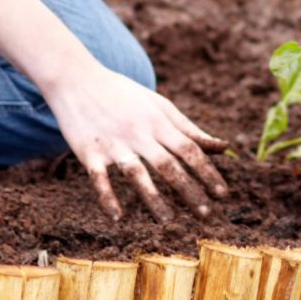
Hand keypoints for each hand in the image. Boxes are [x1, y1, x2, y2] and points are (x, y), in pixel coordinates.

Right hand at [48, 68, 227, 221]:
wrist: (76, 79)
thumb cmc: (124, 94)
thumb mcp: (159, 105)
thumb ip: (189, 129)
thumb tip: (223, 147)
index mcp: (157, 122)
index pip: (189, 150)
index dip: (207, 172)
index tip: (222, 194)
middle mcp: (138, 133)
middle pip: (168, 165)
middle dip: (188, 190)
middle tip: (205, 214)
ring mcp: (113, 143)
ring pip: (136, 174)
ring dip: (153, 198)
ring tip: (168, 221)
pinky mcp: (88, 151)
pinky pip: (99, 178)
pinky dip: (107, 197)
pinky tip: (117, 217)